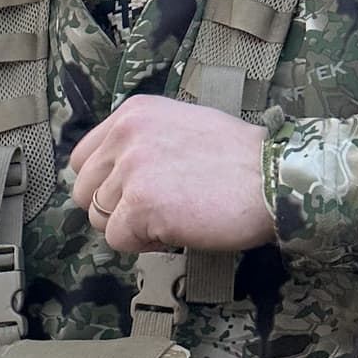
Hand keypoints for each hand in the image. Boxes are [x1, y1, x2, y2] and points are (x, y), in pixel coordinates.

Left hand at [67, 95, 274, 255]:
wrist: (275, 177)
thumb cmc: (240, 159)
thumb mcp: (182, 127)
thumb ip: (141, 144)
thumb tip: (110, 176)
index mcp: (133, 113)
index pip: (83, 159)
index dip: (106, 185)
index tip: (137, 193)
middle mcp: (125, 135)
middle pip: (85, 191)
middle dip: (116, 209)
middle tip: (159, 209)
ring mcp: (130, 168)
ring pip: (99, 219)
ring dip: (133, 227)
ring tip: (175, 214)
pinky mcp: (140, 203)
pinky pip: (118, 239)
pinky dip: (145, 244)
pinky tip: (178, 227)